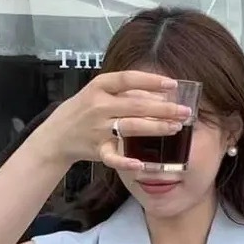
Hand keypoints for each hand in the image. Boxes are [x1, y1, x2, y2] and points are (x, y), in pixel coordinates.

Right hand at [39, 70, 190, 170]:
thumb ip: (126, 92)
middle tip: (185, 111)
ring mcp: (98, 128)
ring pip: (130, 127)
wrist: (57, 134)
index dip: (151, 81)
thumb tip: (160, 93)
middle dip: (163, 108)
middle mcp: (99, 106)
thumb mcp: (99, 93)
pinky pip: (112, 157)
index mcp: (99, 86)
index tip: (173, 83)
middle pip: (136, 105)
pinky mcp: (97, 149)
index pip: (128, 79)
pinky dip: (125, 162)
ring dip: (155, 127)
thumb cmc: (85, 110)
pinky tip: (141, 164)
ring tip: (176, 128)